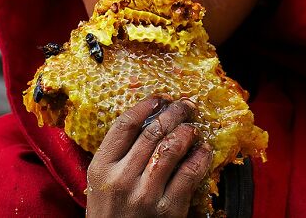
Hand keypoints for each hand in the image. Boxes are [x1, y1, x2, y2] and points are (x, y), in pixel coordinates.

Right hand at [85, 97, 212, 216]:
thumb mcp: (101, 182)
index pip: (124, 125)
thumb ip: (117, 155)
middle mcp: (122, 178)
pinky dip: (200, 157)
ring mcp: (145, 194)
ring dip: (187, 132)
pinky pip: (189, 174)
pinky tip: (204, 150)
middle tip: (186, 105)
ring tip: (192, 127)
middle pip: (152, 132)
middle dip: (173, 113)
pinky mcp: (168, 210)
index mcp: (101, 167)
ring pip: (171, 148)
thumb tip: (147, 122)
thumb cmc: (109, 214)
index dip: (145, 106)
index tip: (159, 99)